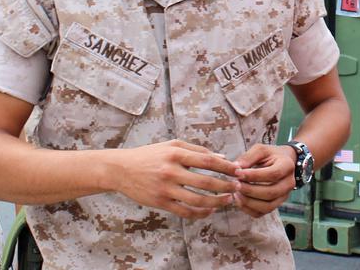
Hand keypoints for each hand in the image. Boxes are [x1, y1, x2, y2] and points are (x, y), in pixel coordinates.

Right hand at [111, 140, 239, 218]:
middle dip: (226, 186)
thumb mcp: (172, 145)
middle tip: (238, 187)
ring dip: (217, 202)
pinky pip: (184, 211)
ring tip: (228, 200)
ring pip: (197, 200)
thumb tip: (222, 157)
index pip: (208, 161)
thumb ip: (197, 150)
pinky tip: (209, 211)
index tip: (238, 170)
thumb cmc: (150, 155)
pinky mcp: (160, 202)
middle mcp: (171, 171)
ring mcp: (165, 189)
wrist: (121, 169)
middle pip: (206, 182)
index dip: (226, 167)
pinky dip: (200, 213)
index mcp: (176, 154)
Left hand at [232, 144, 295, 216]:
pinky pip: (262, 213)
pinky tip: (239, 199)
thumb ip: (248, 157)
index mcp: (287, 166)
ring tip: (236, 193)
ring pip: (267, 207)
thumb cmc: (271, 155)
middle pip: (270, 193)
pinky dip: (248, 209)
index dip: (254, 176)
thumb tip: (235, 168)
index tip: (237, 173)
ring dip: (248, 202)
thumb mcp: (261, 150)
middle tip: (235, 184)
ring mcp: (283, 196)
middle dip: (250, 190)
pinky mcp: (276, 205)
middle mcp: (289, 183)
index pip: (273, 174)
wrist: (283, 163)